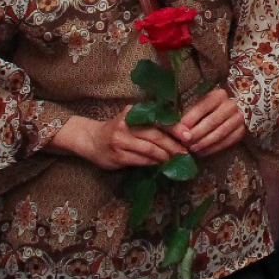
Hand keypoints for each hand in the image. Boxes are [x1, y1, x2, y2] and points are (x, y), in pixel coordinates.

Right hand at [51, 113, 190, 168]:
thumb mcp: (131, 119)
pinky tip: (161, 164)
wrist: (90, 139)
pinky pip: (140, 160)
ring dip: (165, 156)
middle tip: (186, 152)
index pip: (158, 120)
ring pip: (149, 149)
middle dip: (173, 145)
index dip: (175, 128)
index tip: (188, 136)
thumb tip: (177, 132)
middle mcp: (126, 125)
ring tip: (176, 160)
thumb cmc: (116, 129)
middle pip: (155, 135)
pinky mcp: (118, 156)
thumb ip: (149, 122)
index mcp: (133, 114)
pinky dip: (153, 163)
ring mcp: (121, 141)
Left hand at [175, 87, 244, 156]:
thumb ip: (183, 122)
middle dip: (196, 134)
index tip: (179, 132)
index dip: (190, 120)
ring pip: (220, 133)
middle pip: (212, 121)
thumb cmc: (202, 113)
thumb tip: (179, 134)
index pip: (202, 107)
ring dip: (204, 143)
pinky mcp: (240, 131)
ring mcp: (238, 119)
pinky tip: (201, 152)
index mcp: (218, 95)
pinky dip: (212, 149)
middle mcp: (231, 105)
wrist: (221, 117)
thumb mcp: (192, 112)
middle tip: (185, 144)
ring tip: (192, 149)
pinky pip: (227, 142)